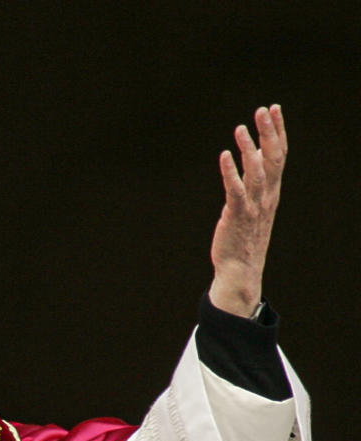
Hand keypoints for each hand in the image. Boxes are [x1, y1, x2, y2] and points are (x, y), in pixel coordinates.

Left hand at [207, 105, 286, 317]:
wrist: (240, 268)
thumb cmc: (245, 234)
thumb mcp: (255, 203)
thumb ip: (255, 179)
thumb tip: (254, 153)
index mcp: (272, 191)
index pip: (279, 155)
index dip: (278, 131)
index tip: (274, 109)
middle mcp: (266, 195)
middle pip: (273, 158)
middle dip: (269, 133)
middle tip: (263, 109)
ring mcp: (253, 206)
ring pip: (256, 172)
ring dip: (249, 149)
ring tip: (240, 128)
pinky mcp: (237, 215)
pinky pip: (235, 190)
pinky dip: (231, 172)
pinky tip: (225, 155)